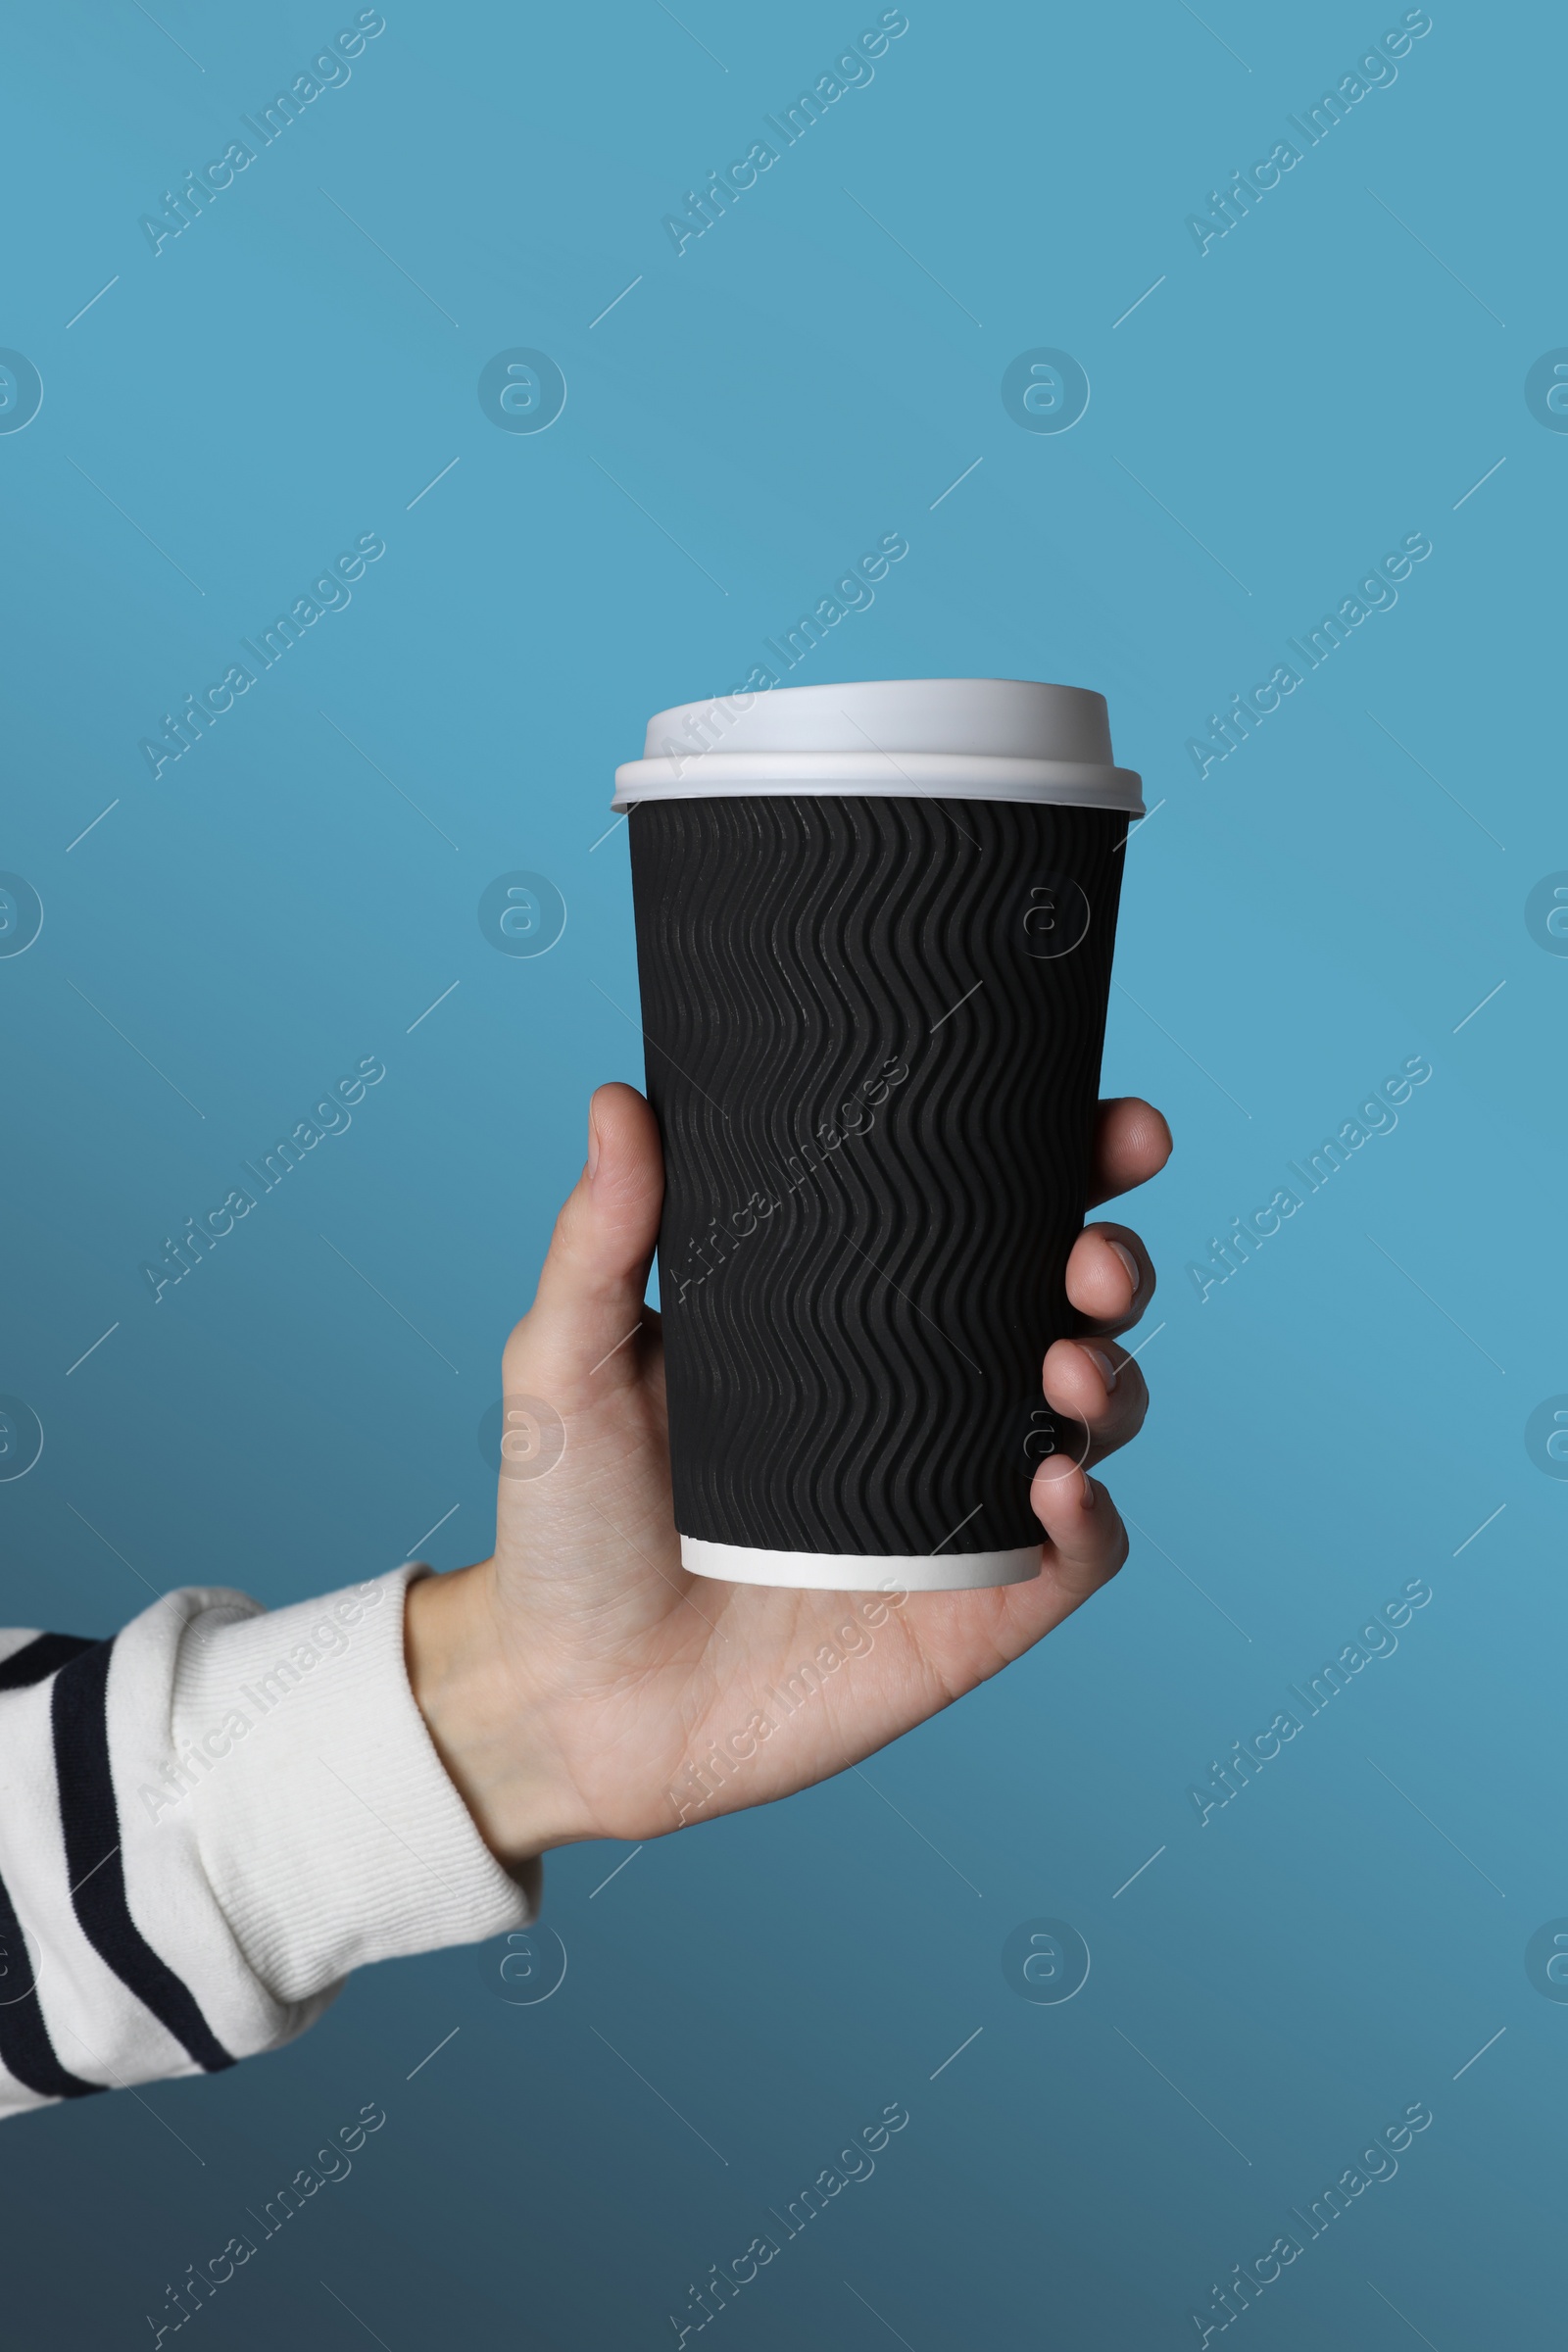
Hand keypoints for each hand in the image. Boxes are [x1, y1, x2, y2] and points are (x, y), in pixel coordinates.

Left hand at [405, 1085, 1170, 1864]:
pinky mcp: (973, 1611)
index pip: (985, 1220)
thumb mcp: (570, 1364)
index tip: (1109, 1126)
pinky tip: (1056, 1486)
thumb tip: (615, 1098)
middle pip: (1069, 1306)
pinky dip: (1093, 1519)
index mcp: (853, 1318)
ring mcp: (959, 1505)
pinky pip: (1076, 1559)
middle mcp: (927, 1399)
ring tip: (1068, 1367)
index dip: (1067, 1164)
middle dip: (1114, 1261)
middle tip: (1092, 1256)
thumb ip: (599, 1241)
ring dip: (1117, 1379)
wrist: (567, 1699)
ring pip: (1098, 1417)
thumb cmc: (568, 1522)